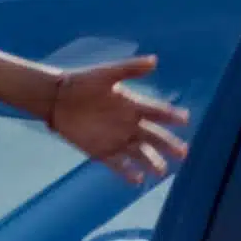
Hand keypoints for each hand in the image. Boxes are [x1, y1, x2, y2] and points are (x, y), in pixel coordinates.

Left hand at [46, 56, 189, 183]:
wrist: (55, 99)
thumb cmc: (81, 83)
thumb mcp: (105, 74)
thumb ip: (129, 69)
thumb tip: (155, 60)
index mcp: (133, 105)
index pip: (157, 111)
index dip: (171, 115)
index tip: (185, 119)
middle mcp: (130, 125)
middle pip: (155, 137)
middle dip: (169, 145)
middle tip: (183, 152)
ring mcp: (117, 139)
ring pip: (141, 154)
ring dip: (152, 162)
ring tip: (161, 171)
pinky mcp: (102, 152)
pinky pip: (119, 165)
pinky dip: (127, 172)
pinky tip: (136, 179)